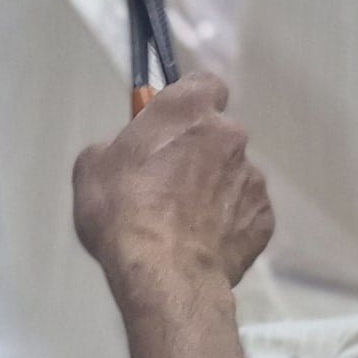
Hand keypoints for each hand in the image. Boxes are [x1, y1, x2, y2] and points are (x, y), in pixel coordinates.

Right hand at [73, 75, 274, 300]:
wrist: (164, 274)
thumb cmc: (122, 211)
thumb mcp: (93, 167)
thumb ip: (119, 146)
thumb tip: (134, 153)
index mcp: (188, 110)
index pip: (204, 84)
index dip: (189, 102)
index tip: (173, 123)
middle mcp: (230, 135)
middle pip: (218, 134)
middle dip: (199, 153)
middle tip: (168, 184)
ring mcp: (253, 177)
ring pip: (232, 175)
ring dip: (214, 191)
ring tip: (184, 225)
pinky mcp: (264, 217)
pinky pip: (244, 213)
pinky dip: (228, 224)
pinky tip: (204, 245)